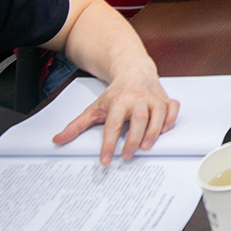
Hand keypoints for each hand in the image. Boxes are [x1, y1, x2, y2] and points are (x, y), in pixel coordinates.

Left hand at [52, 60, 177, 163]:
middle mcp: (137, 98)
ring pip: (158, 114)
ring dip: (153, 132)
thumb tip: (57, 140)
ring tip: (146, 147)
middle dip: (134, 140)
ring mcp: (153, 98)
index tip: (106, 160)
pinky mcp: (164, 98)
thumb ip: (77, 126)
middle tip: (127, 156)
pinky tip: (163, 130)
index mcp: (119, 101)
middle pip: (138, 120)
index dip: (109, 144)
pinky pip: (172, 108)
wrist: (133, 70)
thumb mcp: (94, 108)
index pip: (113, 125)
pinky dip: (170, 119)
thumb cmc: (115, 93)